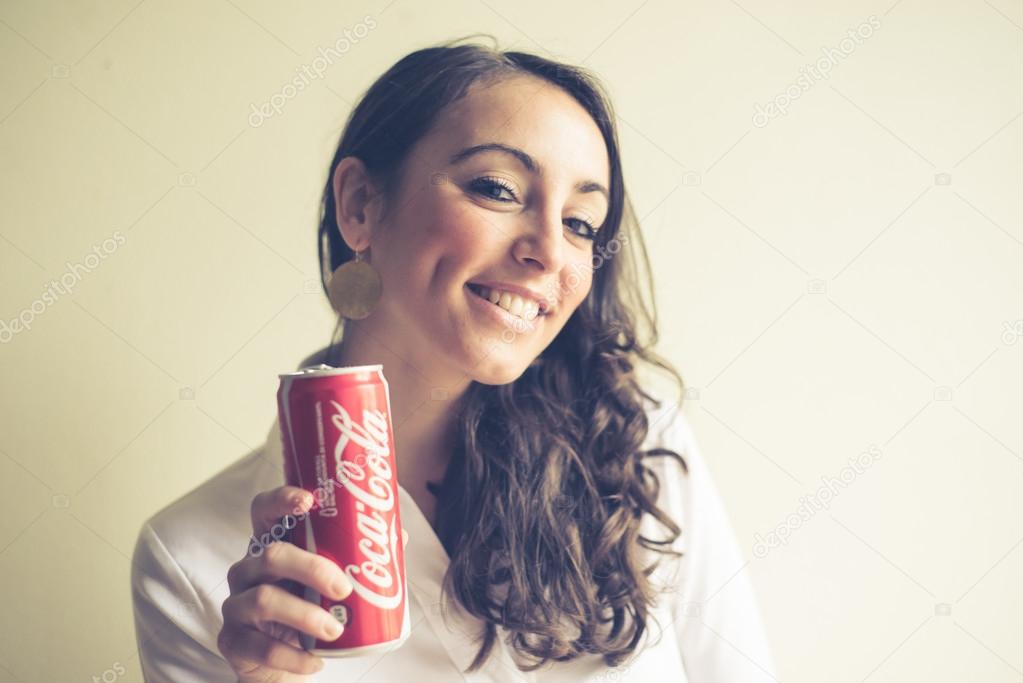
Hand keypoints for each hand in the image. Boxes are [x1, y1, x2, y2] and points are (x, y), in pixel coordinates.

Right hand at [216, 485, 408, 681]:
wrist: (284, 664)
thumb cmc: (310, 610)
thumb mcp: (330, 582)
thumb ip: (358, 558)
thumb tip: (400, 535)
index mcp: (272, 546)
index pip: (264, 510)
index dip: (281, 500)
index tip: (308, 501)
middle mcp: (248, 570)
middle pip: (272, 555)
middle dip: (312, 569)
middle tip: (345, 589)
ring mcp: (236, 605)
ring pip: (264, 599)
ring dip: (305, 615)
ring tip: (334, 630)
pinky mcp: (233, 641)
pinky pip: (260, 646)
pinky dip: (293, 656)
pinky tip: (316, 661)